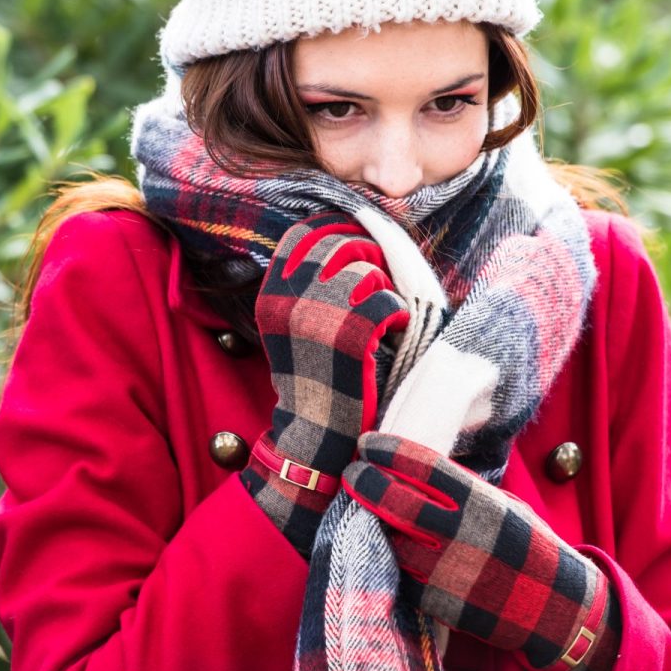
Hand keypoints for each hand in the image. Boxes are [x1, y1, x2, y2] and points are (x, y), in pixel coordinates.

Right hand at [239, 212, 409, 560]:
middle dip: (369, 260)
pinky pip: (388, 301)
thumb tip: (351, 237)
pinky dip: (397, 317)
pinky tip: (389, 336)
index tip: (360, 252)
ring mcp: (318, 314)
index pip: (306, 234)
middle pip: (342, 245)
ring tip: (380, 320)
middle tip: (378, 290)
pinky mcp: (350, 334)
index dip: (339, 234)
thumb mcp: (297, 324)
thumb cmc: (315, 379)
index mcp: (273, 292)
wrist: (315, 436)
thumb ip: (313, 282)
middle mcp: (289, 297)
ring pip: (368, 271)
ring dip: (383, 292)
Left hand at [341, 430, 617, 670]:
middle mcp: (462, 538)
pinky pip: (401, 572)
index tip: (369, 443)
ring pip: (391, 540)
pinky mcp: (439, 604)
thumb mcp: (503, 506)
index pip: (423, 467)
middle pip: (395, 503)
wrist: (554, 608)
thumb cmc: (528, 546)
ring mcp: (448, 574)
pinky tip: (388, 540)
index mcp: (482, 505)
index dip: (389, 450)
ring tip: (365, 505)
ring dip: (372, 520)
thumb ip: (462, 490)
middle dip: (366, 482)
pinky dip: (390, 554)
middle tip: (354, 472)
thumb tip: (412, 467)